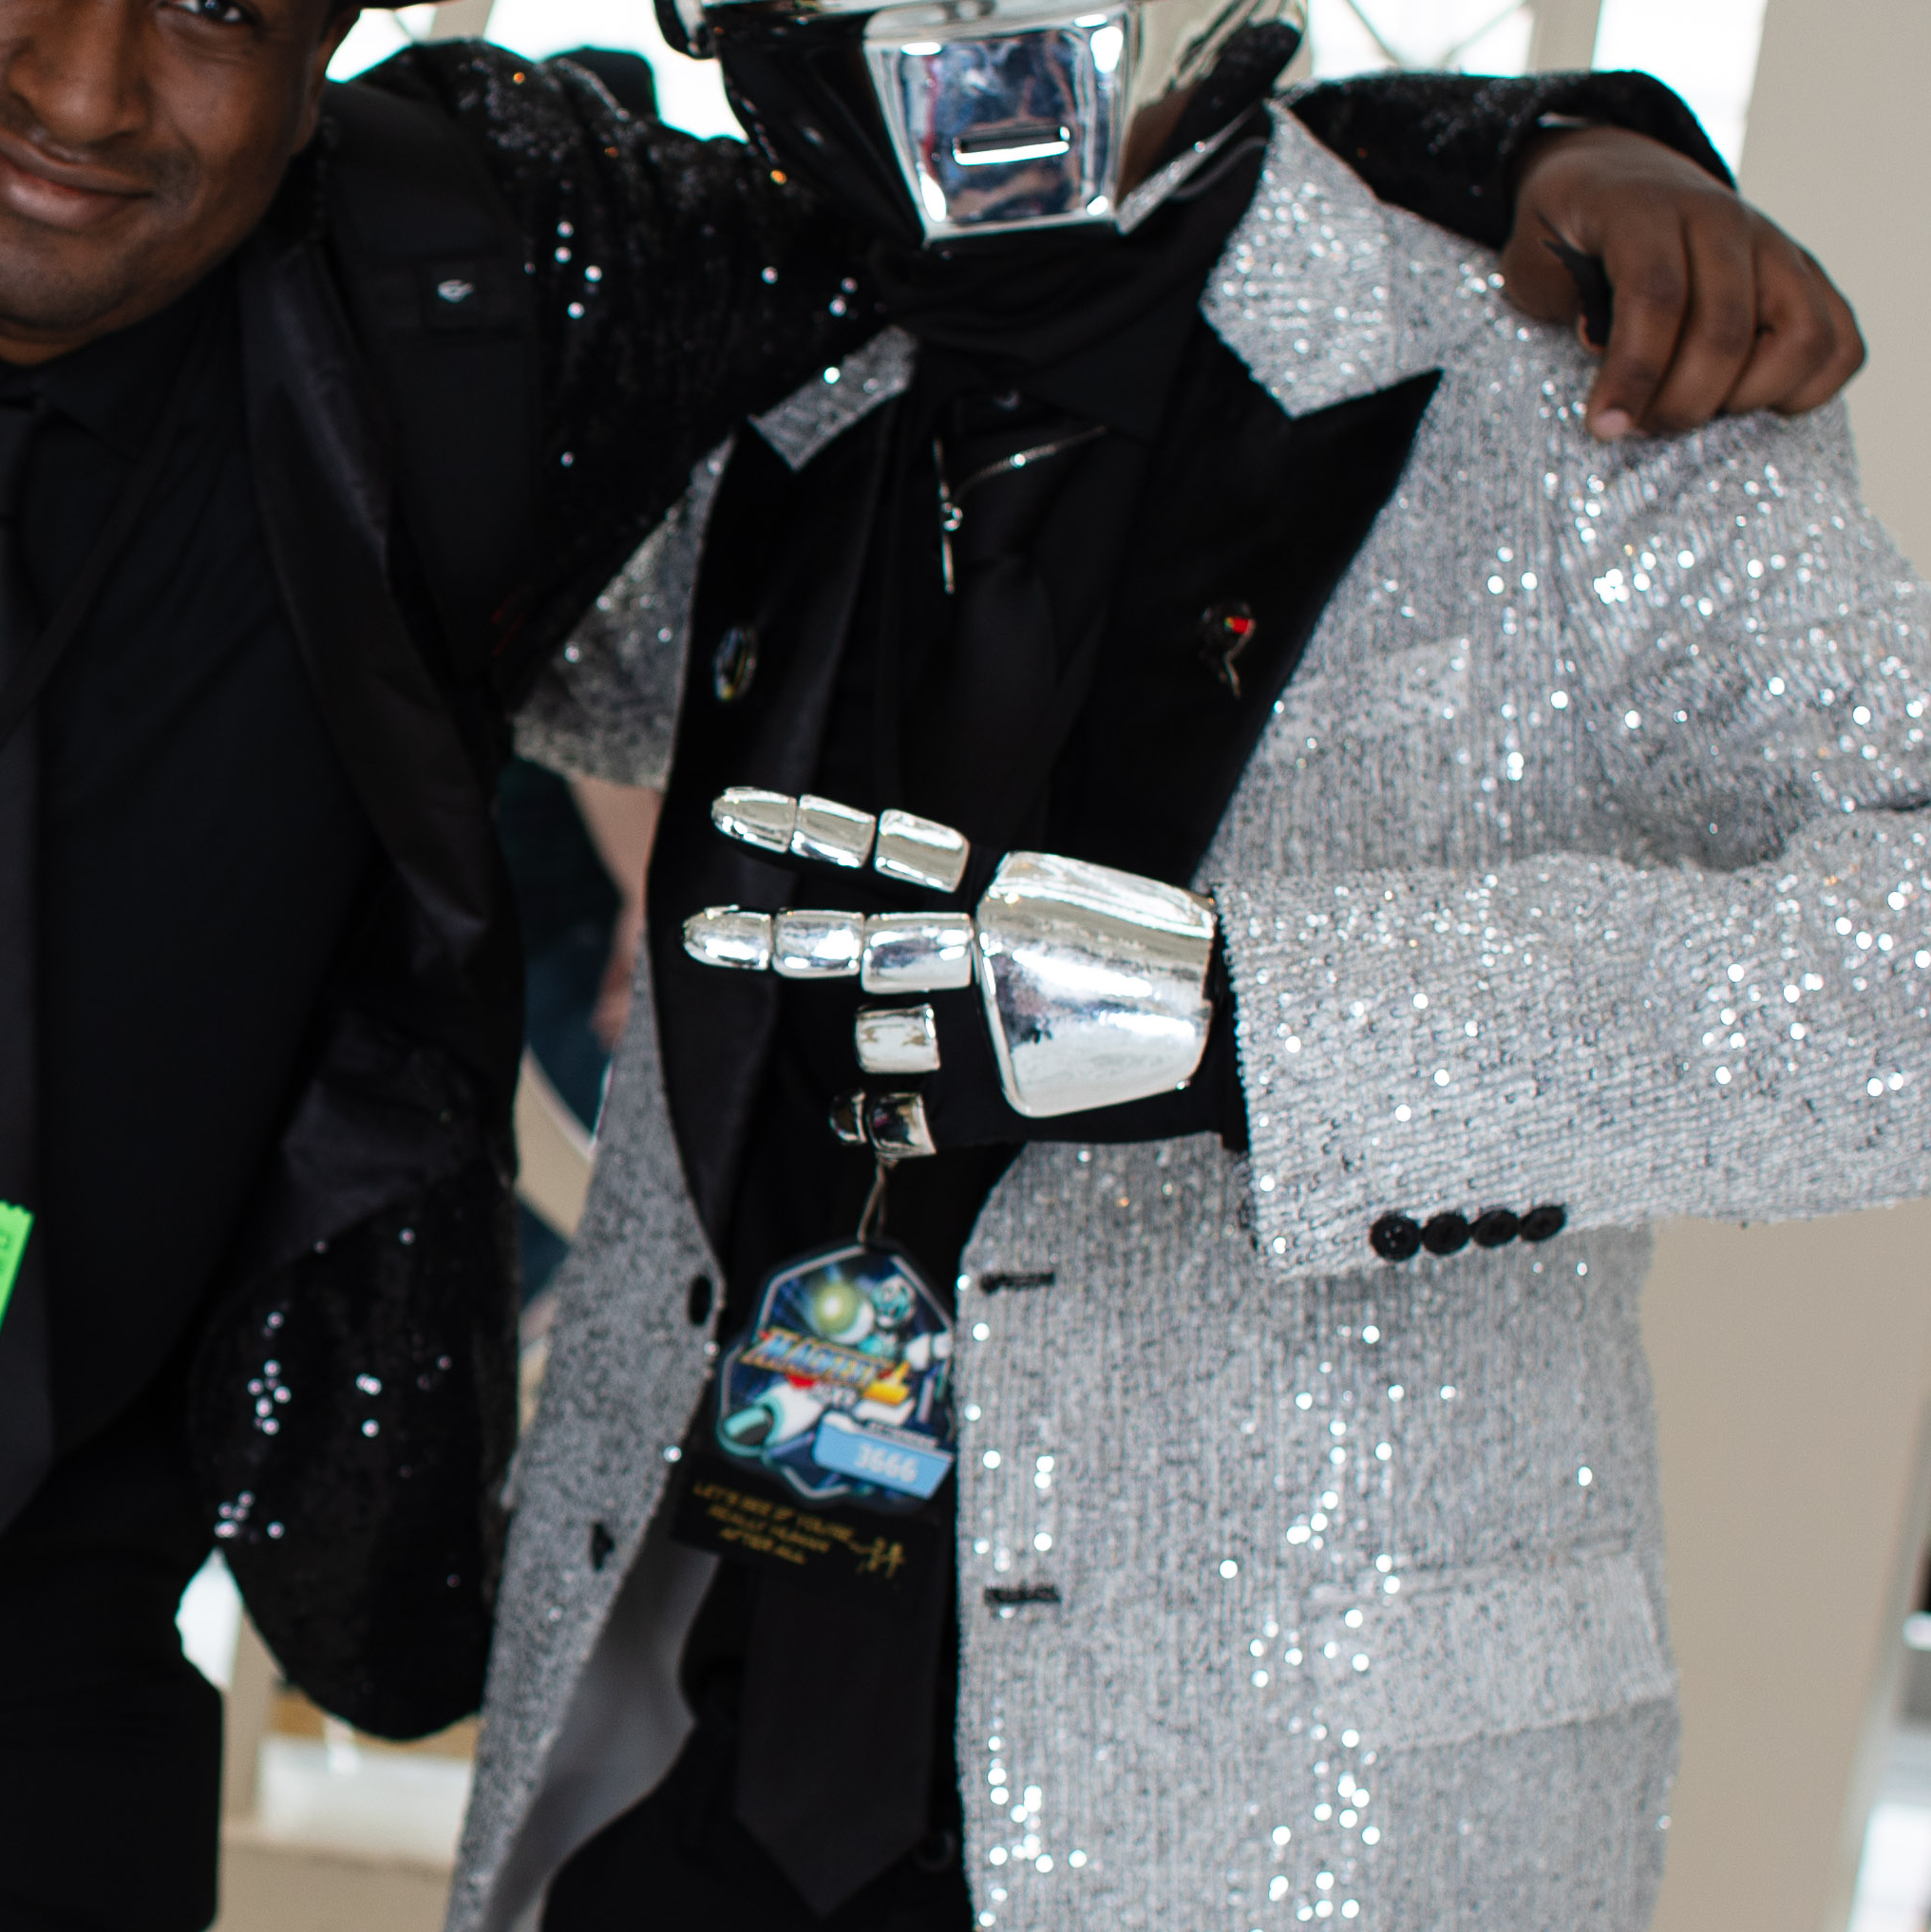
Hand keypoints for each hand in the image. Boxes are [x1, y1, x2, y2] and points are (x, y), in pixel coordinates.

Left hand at [674, 786, 1213, 1117]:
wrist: (1235, 1032)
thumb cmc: (1165, 967)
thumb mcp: (1068, 900)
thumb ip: (984, 905)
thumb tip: (915, 914)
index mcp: (997, 890)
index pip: (880, 847)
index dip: (799, 826)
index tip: (725, 811)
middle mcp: (975, 951)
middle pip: (844, 946)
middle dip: (762, 942)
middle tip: (695, 933)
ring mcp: (977, 1029)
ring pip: (870, 1038)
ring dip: (886, 1049)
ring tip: (945, 1049)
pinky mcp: (985, 1108)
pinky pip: (882, 1118)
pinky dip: (862, 1119)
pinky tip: (858, 1118)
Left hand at [1498, 123, 1862, 442]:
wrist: (1621, 177)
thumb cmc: (1571, 234)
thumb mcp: (1532, 257)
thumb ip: (1556, 296)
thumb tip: (1602, 344)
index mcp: (1649, 208)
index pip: (1658, 296)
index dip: (1634, 373)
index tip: (1605, 426)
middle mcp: (1725, 220)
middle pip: (1727, 329)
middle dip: (1681, 402)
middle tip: (1641, 428)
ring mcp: (1778, 247)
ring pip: (1803, 338)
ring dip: (1750, 397)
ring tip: (1696, 409)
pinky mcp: (1811, 277)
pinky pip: (1841, 346)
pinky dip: (1805, 391)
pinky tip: (1745, 399)